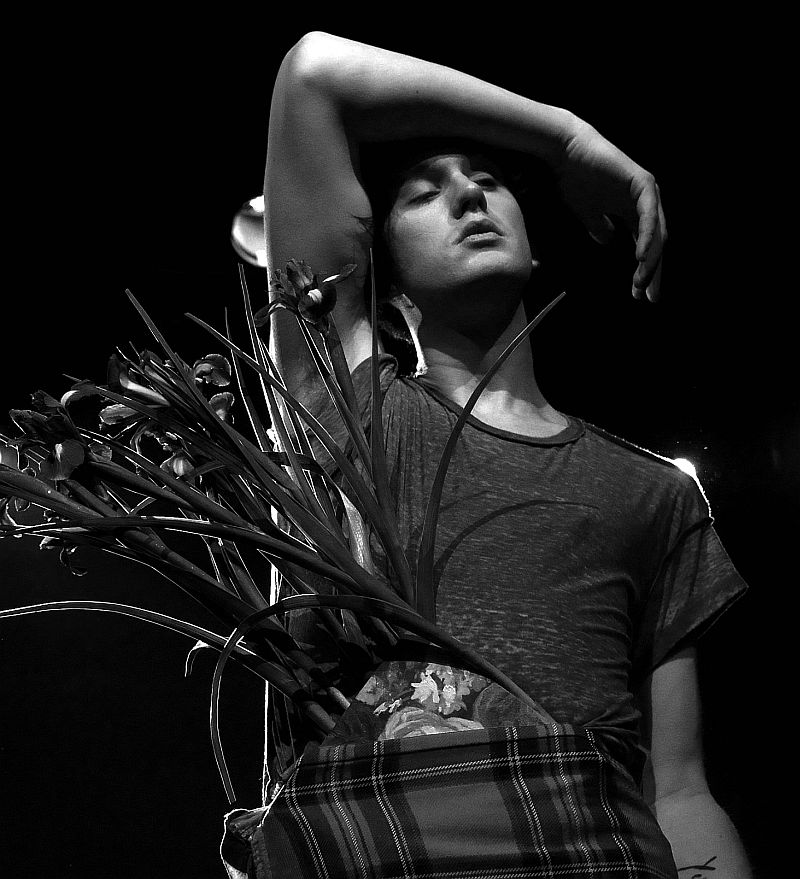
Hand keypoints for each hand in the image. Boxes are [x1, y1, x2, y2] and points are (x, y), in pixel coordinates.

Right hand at [558, 121, 666, 301]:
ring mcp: (646, 193)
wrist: (566, 153)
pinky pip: (649, 216)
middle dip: (652, 272)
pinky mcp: (643, 184)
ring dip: (650, 260)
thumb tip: (607, 240)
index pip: (644, 247)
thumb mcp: (587, 213)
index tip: (639, 295)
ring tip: (642, 282)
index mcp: (632, 212)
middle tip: (647, 297)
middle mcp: (644, 203)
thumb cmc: (574, 179)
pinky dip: (646, 237)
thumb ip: (598, 227)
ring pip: (656, 234)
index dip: (644, 271)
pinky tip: (641, 257)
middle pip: (655, 244)